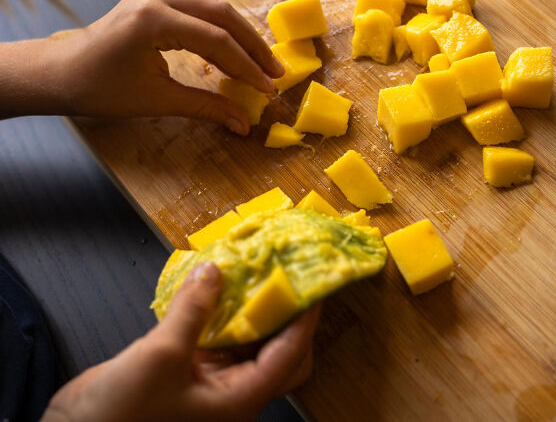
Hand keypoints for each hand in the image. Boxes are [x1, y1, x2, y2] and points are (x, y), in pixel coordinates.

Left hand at [0, 0, 284, 134]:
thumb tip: (243, 124)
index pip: (215, 40)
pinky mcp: (153, 2)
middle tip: (276, 73)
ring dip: (241, 38)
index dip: (246, 67)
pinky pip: (198, 13)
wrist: (60, 74)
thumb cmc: (99, 89)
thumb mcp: (157, 101)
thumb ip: (206, 107)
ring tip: (263, 65)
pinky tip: (235, 54)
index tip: (267, 89)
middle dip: (252, 46)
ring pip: (212, 10)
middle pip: (221, 15)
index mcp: (152, 19)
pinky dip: (221, 34)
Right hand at [42, 262, 319, 421]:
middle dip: (288, 319)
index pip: (290, 354)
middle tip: (287, 282)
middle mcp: (235, 394)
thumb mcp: (160, 355)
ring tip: (257, 277)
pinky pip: (220, 343)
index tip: (311, 286)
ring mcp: (214, 386)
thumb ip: (192, 311)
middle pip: (282, 356)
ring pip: (250, 346)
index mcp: (241, 399)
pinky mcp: (191, 375)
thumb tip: (214, 271)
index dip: (304, 319)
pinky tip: (217, 292)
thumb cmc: (122, 412)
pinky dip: (223, 318)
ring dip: (254, 314)